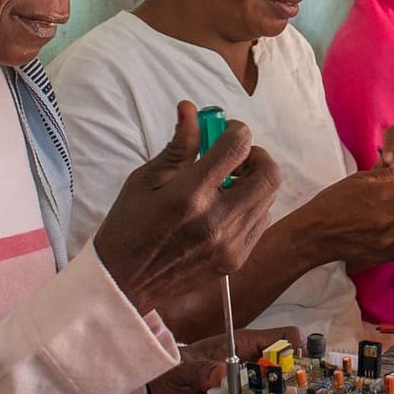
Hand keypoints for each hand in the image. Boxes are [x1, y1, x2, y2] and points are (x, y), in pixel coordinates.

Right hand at [94, 101, 280, 314]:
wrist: (124, 283)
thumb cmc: (128, 226)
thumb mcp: (145, 180)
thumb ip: (178, 146)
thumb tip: (191, 110)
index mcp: (190, 195)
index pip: (237, 147)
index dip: (235, 129)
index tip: (223, 131)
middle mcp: (217, 220)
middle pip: (269, 173)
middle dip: (256, 155)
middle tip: (235, 157)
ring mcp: (231, 243)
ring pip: (268, 197)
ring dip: (254, 181)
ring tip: (226, 182)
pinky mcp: (236, 259)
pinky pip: (261, 221)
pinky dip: (251, 206)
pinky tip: (226, 207)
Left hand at [148, 325, 298, 393]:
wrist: (162, 392)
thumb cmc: (173, 370)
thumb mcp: (184, 368)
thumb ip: (201, 370)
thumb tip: (222, 372)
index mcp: (243, 343)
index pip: (281, 337)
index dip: (292, 348)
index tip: (291, 366)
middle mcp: (252, 362)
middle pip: (287, 364)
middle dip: (296, 377)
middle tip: (293, 393)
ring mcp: (250, 383)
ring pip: (279, 387)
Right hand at [294, 167, 393, 272]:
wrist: (315, 234)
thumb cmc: (333, 203)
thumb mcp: (358, 180)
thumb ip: (389, 174)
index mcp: (381, 195)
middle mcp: (387, 218)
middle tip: (389, 203)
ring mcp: (387, 239)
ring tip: (385, 218)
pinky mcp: (384, 255)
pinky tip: (389, 233)